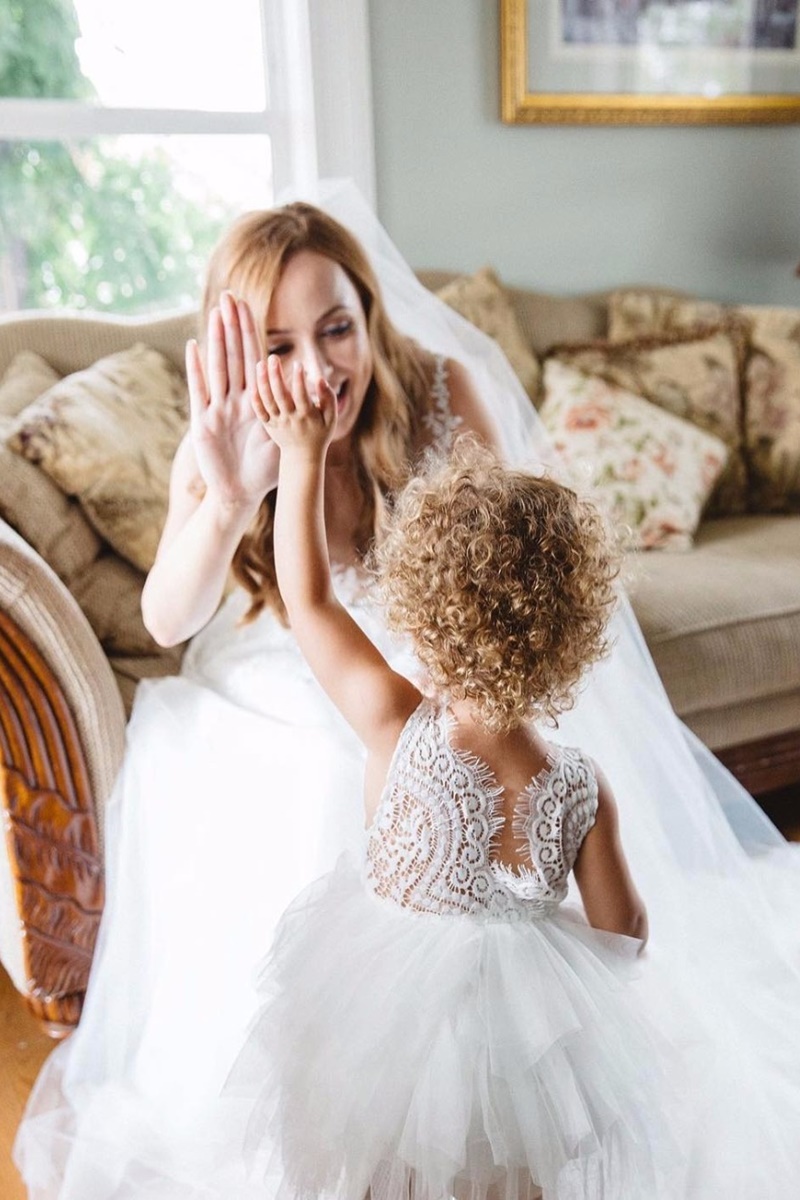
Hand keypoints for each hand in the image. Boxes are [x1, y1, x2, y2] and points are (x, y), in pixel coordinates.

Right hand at [186, 292, 279, 507]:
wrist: (241, 493)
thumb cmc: (264, 470)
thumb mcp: (282, 438)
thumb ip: (291, 414)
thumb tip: (314, 389)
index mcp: (256, 400)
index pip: (254, 359)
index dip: (250, 333)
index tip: (248, 305)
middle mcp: (236, 399)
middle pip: (234, 355)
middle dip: (233, 326)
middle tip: (229, 296)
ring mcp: (218, 408)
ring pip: (218, 366)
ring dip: (217, 339)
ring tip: (216, 312)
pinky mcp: (203, 422)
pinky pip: (200, 390)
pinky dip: (197, 368)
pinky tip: (195, 345)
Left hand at [252, 355, 337, 459]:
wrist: (302, 456)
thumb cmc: (320, 432)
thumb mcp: (331, 418)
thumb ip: (328, 397)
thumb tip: (320, 378)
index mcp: (307, 415)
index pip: (302, 395)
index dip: (299, 380)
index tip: (298, 363)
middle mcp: (290, 418)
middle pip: (280, 395)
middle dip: (276, 375)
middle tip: (273, 357)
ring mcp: (278, 422)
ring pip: (267, 400)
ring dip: (263, 382)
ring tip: (261, 364)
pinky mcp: (268, 424)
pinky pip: (259, 411)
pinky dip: (255, 398)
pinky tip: (254, 383)